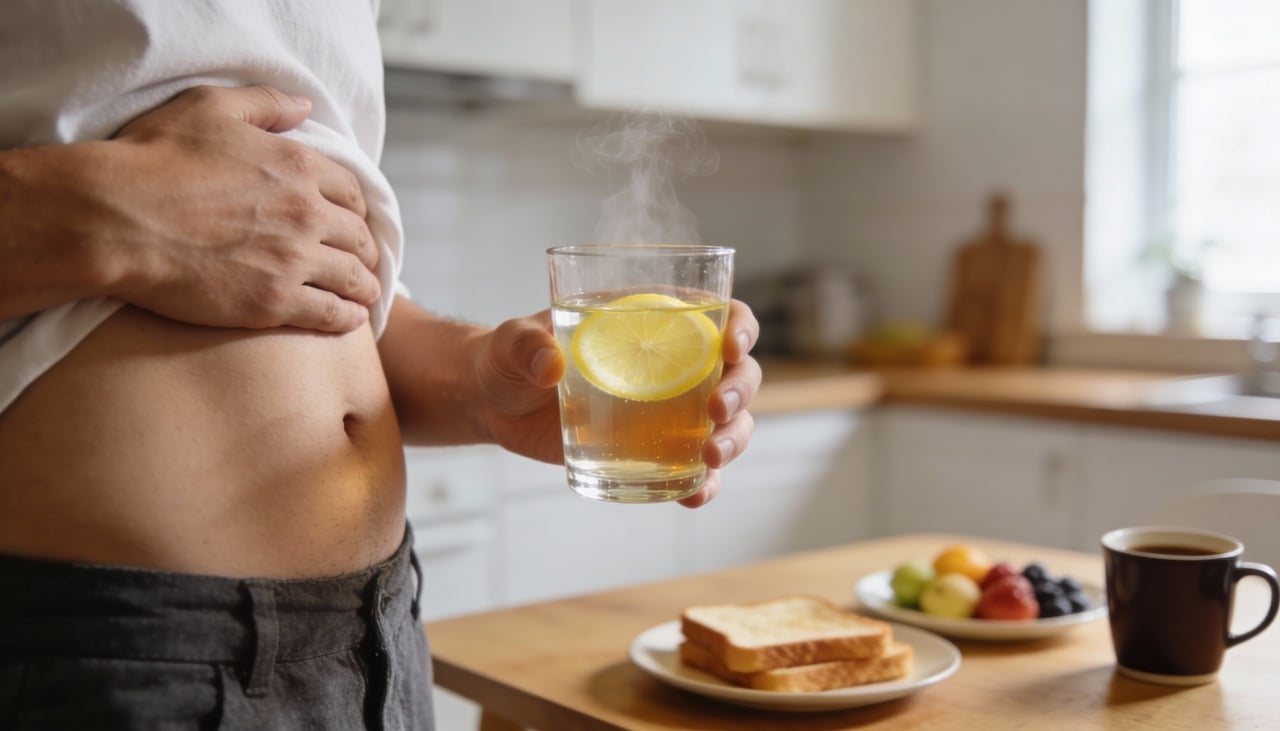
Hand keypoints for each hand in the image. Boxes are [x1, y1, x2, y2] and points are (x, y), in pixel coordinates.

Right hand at [87, 85, 378, 330]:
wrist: (113, 218)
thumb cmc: (152, 158)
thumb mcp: (209, 108)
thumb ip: (264, 103)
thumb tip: (305, 104)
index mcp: (297, 166)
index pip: (350, 191)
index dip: (354, 209)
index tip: (351, 222)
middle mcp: (306, 212)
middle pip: (358, 237)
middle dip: (364, 251)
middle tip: (363, 264)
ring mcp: (293, 260)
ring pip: (353, 278)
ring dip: (363, 288)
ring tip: (364, 297)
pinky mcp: (274, 301)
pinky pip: (331, 314)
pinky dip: (348, 318)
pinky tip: (351, 320)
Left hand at [468, 299, 761, 507]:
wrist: (496, 406)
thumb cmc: (509, 359)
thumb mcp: (511, 343)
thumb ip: (525, 345)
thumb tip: (549, 364)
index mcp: (653, 320)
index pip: (719, 313)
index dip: (740, 327)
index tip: (732, 347)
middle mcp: (674, 363)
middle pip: (737, 373)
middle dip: (739, 392)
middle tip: (715, 411)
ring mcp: (668, 410)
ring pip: (728, 423)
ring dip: (733, 440)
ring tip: (711, 457)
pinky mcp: (652, 450)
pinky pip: (693, 468)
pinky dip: (703, 483)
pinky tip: (693, 496)